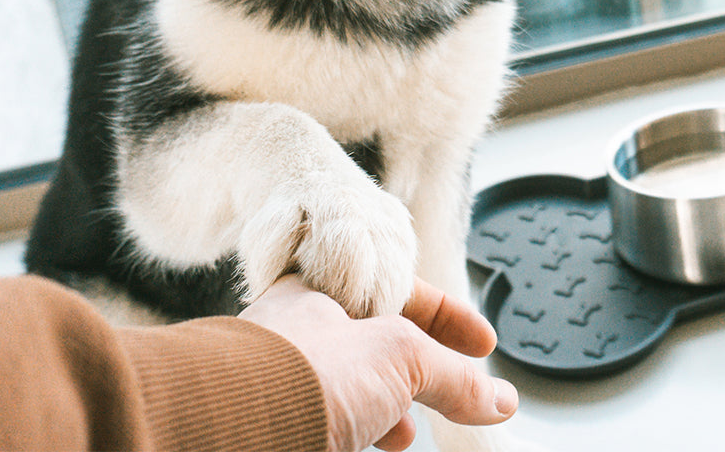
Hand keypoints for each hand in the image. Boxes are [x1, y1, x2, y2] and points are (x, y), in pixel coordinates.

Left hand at [239, 274, 517, 451]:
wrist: (223, 433)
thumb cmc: (300, 373)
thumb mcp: (401, 358)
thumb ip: (455, 378)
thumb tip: (501, 399)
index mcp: (324, 288)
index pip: (401, 291)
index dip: (448, 316)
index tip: (483, 343)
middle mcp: (297, 327)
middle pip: (372, 340)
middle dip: (415, 369)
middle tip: (447, 393)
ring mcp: (279, 377)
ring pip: (344, 386)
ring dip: (385, 409)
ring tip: (405, 436)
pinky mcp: (268, 421)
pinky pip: (319, 419)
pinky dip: (355, 432)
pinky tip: (369, 447)